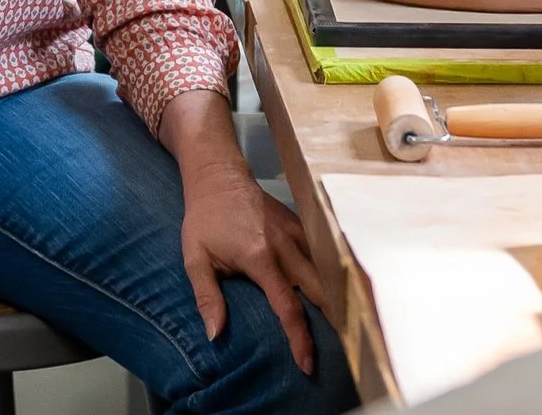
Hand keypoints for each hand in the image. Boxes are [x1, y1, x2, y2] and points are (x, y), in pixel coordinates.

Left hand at [178, 162, 325, 376]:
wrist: (219, 177)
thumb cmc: (205, 220)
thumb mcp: (195, 259)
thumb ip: (207, 297)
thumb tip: (215, 335)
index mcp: (260, 258)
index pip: (287, 307)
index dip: (299, 339)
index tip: (307, 365)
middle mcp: (286, 246)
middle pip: (320, 292)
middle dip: (332, 323)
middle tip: (342, 353)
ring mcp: (298, 233)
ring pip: (327, 272)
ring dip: (336, 299)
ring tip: (346, 328)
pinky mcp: (302, 225)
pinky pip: (323, 255)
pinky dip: (331, 275)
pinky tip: (337, 293)